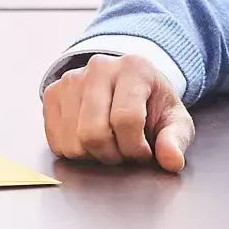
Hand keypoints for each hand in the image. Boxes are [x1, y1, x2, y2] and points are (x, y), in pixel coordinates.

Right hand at [41, 52, 195, 170]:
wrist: (128, 85)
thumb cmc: (151, 105)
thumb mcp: (174, 120)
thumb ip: (176, 139)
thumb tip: (172, 160)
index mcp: (134, 68)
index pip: (126, 119)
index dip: (135, 148)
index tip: (144, 151)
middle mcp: (99, 67)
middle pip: (93, 133)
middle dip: (112, 155)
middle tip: (124, 151)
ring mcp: (71, 79)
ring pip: (73, 141)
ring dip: (93, 155)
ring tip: (109, 143)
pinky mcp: (52, 94)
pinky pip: (56, 142)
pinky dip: (75, 151)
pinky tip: (90, 140)